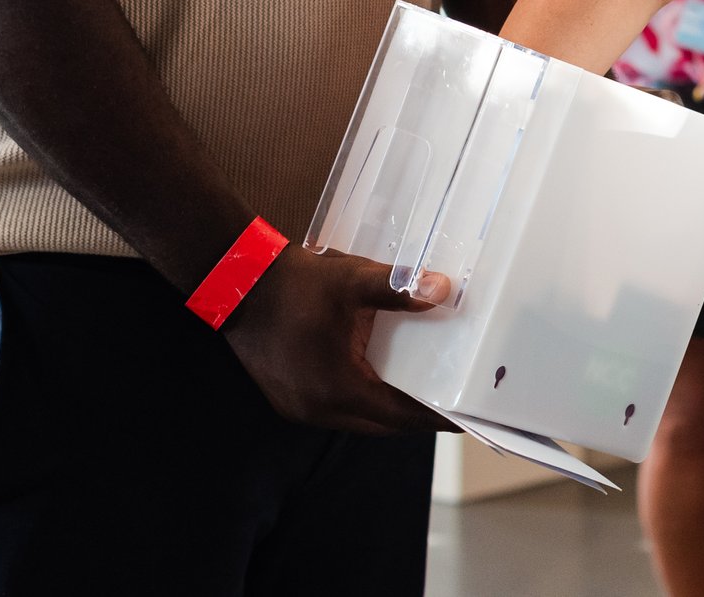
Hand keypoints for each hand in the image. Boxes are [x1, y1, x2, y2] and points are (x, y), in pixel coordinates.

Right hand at [220, 248, 456, 433]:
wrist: (235, 279)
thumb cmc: (294, 283)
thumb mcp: (352, 280)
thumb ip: (400, 287)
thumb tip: (444, 290)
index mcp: (338, 390)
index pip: (401, 416)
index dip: (436, 416)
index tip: (468, 416)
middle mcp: (319, 410)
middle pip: (382, 425)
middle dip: (417, 415)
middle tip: (451, 400)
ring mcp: (299, 408)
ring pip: (358, 419)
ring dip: (388, 407)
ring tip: (422, 389)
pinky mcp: (289, 397)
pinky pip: (338, 408)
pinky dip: (364, 398)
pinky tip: (379, 377)